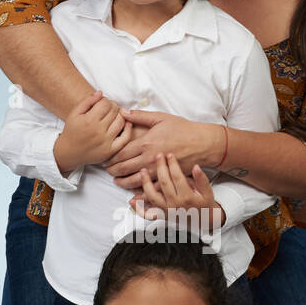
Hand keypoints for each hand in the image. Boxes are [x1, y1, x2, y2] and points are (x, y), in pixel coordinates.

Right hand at [53, 90, 132, 174]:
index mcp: (89, 120)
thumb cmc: (72, 131)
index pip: (106, 103)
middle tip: (108, 109)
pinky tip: (125, 124)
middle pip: (115, 111)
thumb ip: (87, 101)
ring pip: (121, 122)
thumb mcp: (75, 113)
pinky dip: (128, 128)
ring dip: (120, 116)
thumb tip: (101, 92)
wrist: (69, 153)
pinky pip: (125, 137)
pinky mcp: (110, 151)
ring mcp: (105, 142)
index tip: (102, 104)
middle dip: (113, 107)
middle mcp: (98, 131)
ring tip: (114, 116)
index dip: (105, 100)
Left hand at [105, 111, 219, 185]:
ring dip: (121, 182)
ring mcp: (157, 171)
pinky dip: (138, 192)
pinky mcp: (165, 179)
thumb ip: (140, 116)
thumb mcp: (161, 118)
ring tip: (116, 180)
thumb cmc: (182, 129)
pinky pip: (149, 190)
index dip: (109, 157)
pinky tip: (133, 191)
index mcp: (145, 143)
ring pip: (133, 181)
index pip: (120, 153)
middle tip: (107, 170)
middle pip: (123, 168)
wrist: (202, 143)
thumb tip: (122, 112)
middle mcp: (148, 159)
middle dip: (112, 170)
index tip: (104, 158)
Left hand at [128, 153, 223, 231]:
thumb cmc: (205, 204)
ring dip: (145, 183)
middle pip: (164, 183)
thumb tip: (195, 167)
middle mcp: (175, 204)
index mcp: (187, 197)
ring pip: (152, 196)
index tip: (169, 155)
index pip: (177, 177)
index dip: (172, 164)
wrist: (204, 220)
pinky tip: (132, 201)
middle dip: (160, 168)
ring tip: (142, 171)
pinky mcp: (162, 215)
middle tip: (157, 156)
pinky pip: (148, 214)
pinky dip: (139, 209)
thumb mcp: (208, 192)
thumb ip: (202, 180)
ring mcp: (167, 210)